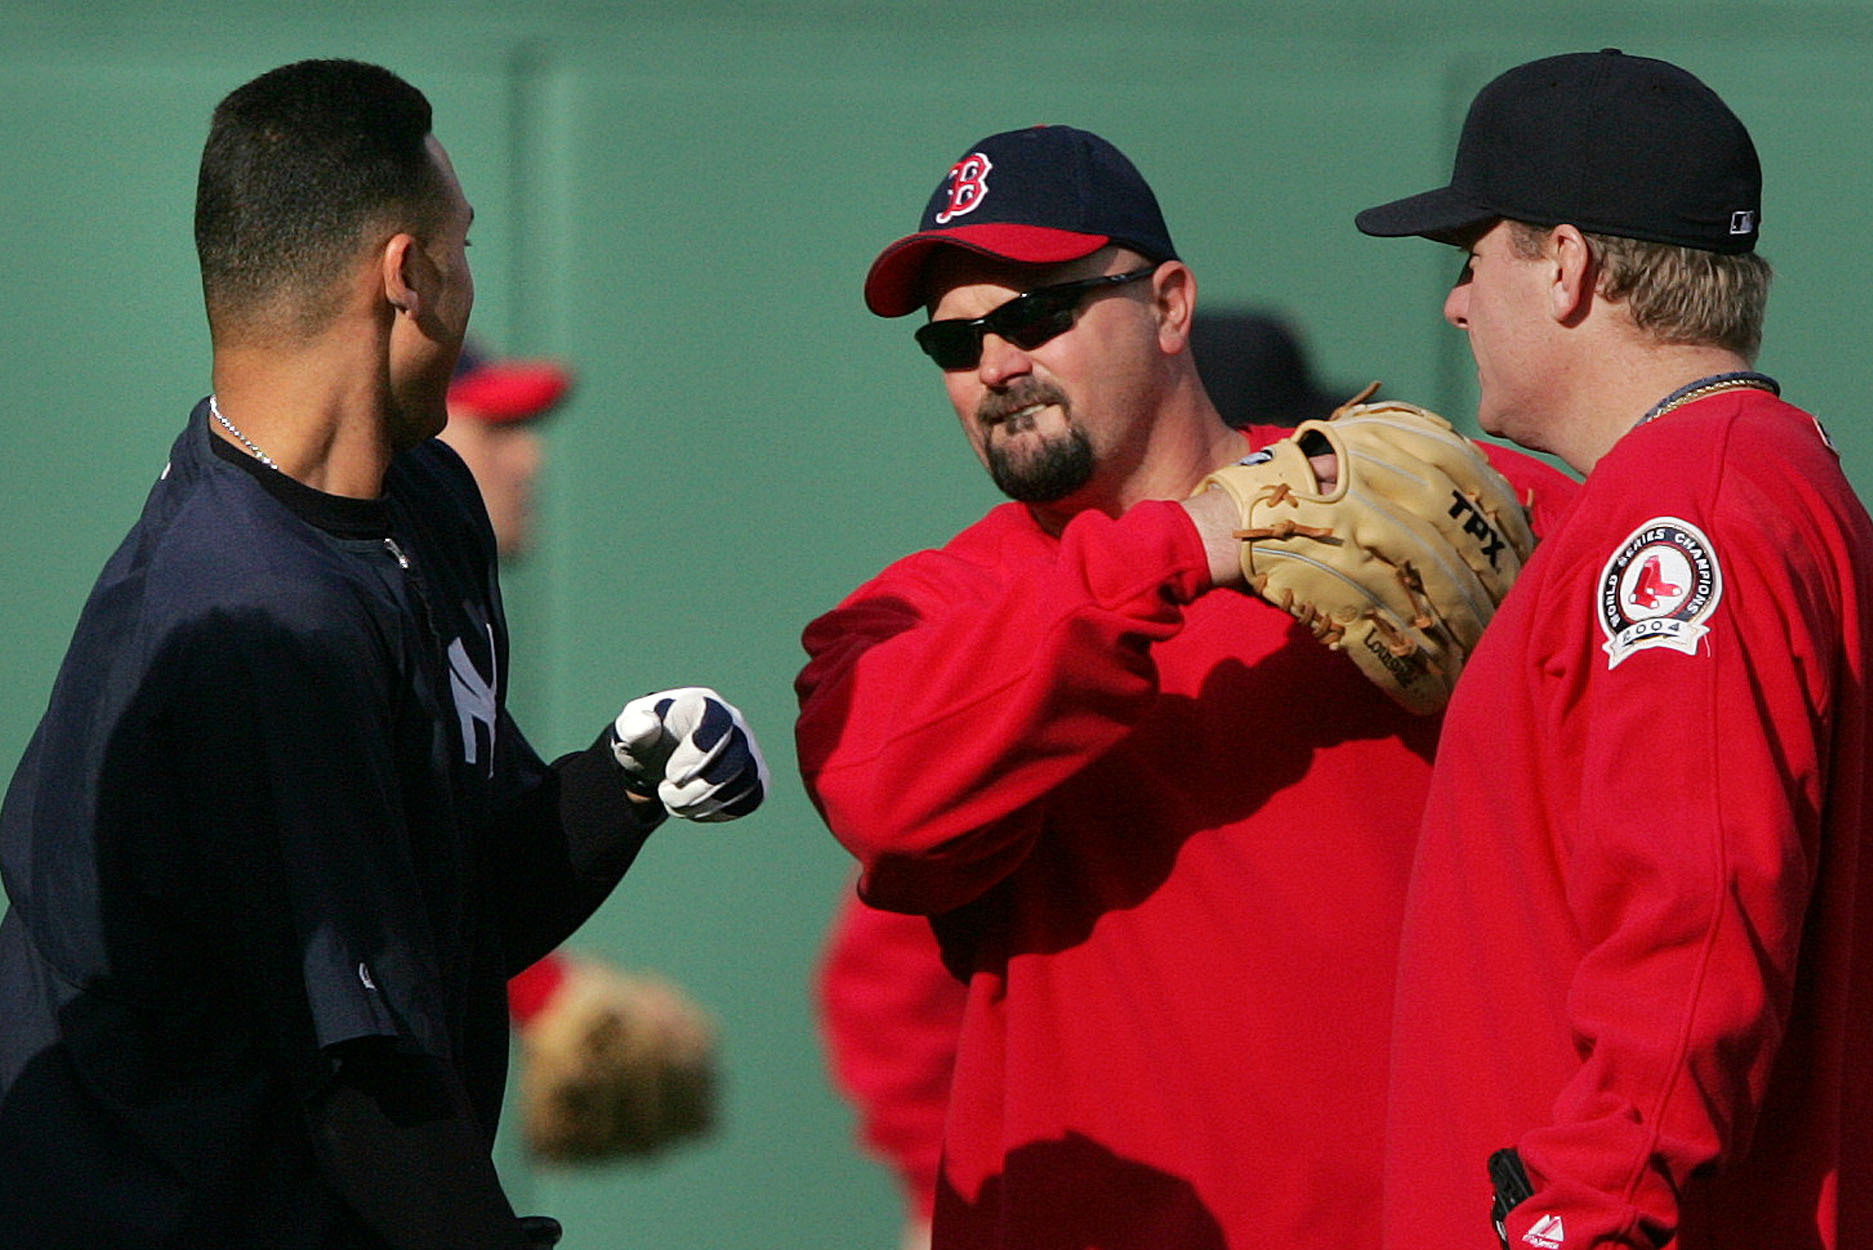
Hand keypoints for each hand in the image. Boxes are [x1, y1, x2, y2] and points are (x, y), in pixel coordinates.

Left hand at [610, 687, 766, 820]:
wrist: (662, 754)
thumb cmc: (648, 737)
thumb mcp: (631, 728)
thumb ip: (634, 726)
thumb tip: (646, 727)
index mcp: (703, 704)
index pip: (718, 722)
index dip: (699, 752)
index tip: (672, 774)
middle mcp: (735, 723)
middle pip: (738, 758)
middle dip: (699, 787)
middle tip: (665, 793)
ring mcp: (749, 750)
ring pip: (747, 782)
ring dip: (706, 803)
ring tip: (674, 802)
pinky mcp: (756, 777)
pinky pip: (752, 799)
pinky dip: (721, 811)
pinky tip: (695, 808)